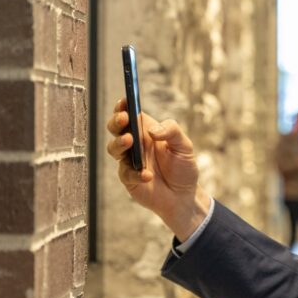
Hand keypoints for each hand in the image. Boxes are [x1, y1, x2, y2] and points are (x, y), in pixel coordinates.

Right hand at [106, 98, 210, 239]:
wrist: (183, 196)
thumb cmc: (183, 167)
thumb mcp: (184, 146)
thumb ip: (172, 131)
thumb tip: (152, 130)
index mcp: (146, 130)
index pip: (130, 113)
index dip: (124, 106)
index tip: (124, 101)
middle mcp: (135, 143)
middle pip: (116, 128)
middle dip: (116, 121)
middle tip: (124, 120)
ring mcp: (129, 161)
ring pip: (113, 148)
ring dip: (119, 143)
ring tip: (129, 141)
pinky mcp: (128, 178)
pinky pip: (126, 173)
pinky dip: (136, 173)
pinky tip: (148, 175)